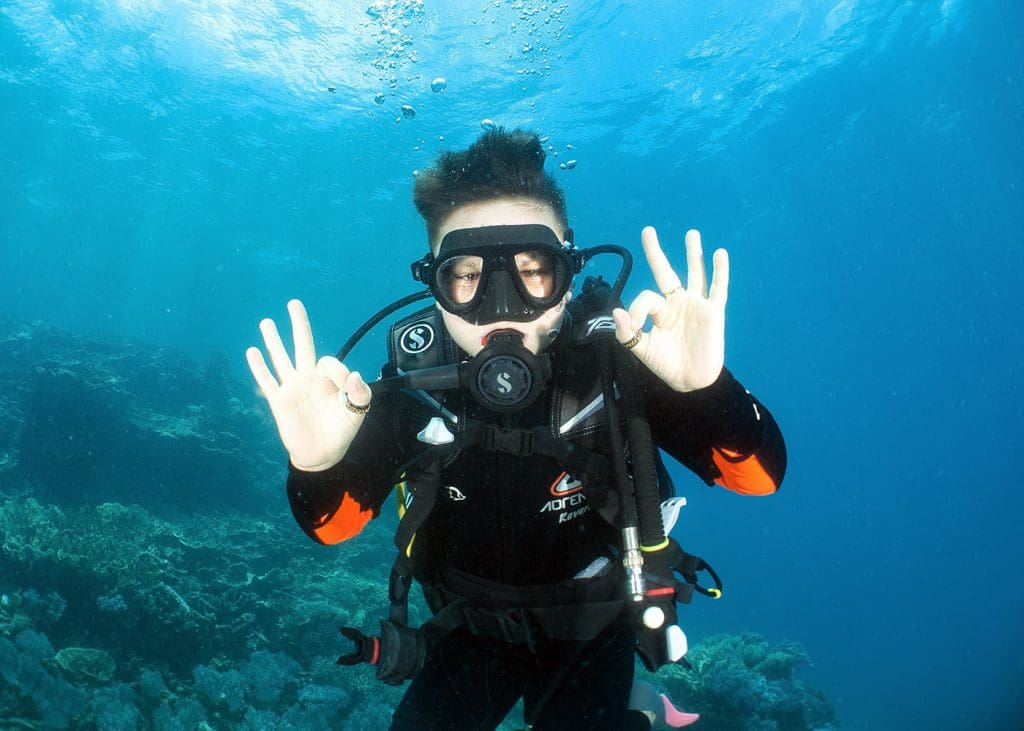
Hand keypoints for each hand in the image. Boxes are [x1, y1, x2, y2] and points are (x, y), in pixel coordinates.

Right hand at [245, 299, 370, 470]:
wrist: (323, 453)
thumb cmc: (341, 431)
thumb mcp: (356, 412)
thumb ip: (359, 393)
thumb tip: (355, 374)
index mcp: (328, 379)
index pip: (329, 362)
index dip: (339, 371)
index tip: (347, 387)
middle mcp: (309, 378)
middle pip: (302, 345)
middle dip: (299, 324)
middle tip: (294, 303)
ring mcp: (292, 388)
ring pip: (281, 358)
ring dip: (273, 340)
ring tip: (266, 322)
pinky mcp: (280, 402)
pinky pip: (268, 382)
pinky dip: (259, 367)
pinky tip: (252, 352)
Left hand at [613, 227, 727, 391]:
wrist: (690, 381)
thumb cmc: (667, 365)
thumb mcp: (642, 350)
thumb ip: (627, 333)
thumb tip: (617, 311)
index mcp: (660, 312)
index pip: (646, 298)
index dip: (636, 309)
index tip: (633, 325)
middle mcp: (677, 304)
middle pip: (666, 272)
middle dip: (655, 253)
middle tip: (647, 230)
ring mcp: (696, 306)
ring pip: (694, 274)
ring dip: (693, 254)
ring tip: (691, 234)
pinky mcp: (713, 313)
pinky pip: (718, 289)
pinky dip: (719, 272)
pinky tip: (719, 254)